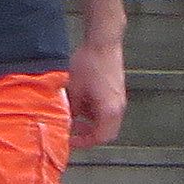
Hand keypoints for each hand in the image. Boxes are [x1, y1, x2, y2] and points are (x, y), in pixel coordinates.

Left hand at [67, 35, 127, 149]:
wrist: (103, 42)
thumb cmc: (90, 63)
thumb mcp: (74, 89)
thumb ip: (72, 109)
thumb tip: (65, 121)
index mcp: (109, 110)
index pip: (100, 137)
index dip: (84, 142)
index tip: (70, 140)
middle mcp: (118, 107)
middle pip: (106, 131)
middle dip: (88, 133)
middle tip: (72, 131)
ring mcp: (118, 98)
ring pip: (105, 120)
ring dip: (90, 121)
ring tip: (73, 115)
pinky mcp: (115, 90)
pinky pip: (106, 108)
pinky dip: (94, 110)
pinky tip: (80, 101)